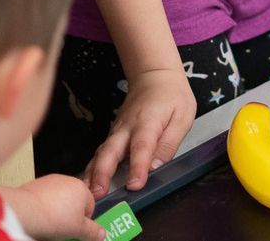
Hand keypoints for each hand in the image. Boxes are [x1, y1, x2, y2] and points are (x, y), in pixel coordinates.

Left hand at [0, 174, 97, 239]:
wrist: (26, 211)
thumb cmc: (54, 218)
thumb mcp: (78, 230)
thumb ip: (93, 232)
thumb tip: (102, 234)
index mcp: (82, 189)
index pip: (90, 207)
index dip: (84, 222)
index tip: (77, 231)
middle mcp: (69, 181)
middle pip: (75, 202)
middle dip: (71, 215)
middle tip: (63, 229)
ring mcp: (52, 181)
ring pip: (60, 199)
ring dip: (58, 210)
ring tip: (50, 224)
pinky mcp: (37, 184)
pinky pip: (46, 197)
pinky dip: (45, 206)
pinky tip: (40, 217)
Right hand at [86, 66, 195, 195]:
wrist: (154, 75)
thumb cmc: (171, 95)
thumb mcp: (183, 116)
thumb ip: (170, 143)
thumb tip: (157, 167)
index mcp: (148, 122)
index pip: (142, 147)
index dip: (138, 166)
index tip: (134, 185)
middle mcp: (127, 127)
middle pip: (111, 150)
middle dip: (102, 173)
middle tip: (98, 194)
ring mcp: (117, 130)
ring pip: (101, 153)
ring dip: (92, 173)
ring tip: (87, 193)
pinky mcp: (113, 134)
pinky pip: (101, 152)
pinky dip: (92, 167)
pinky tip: (87, 182)